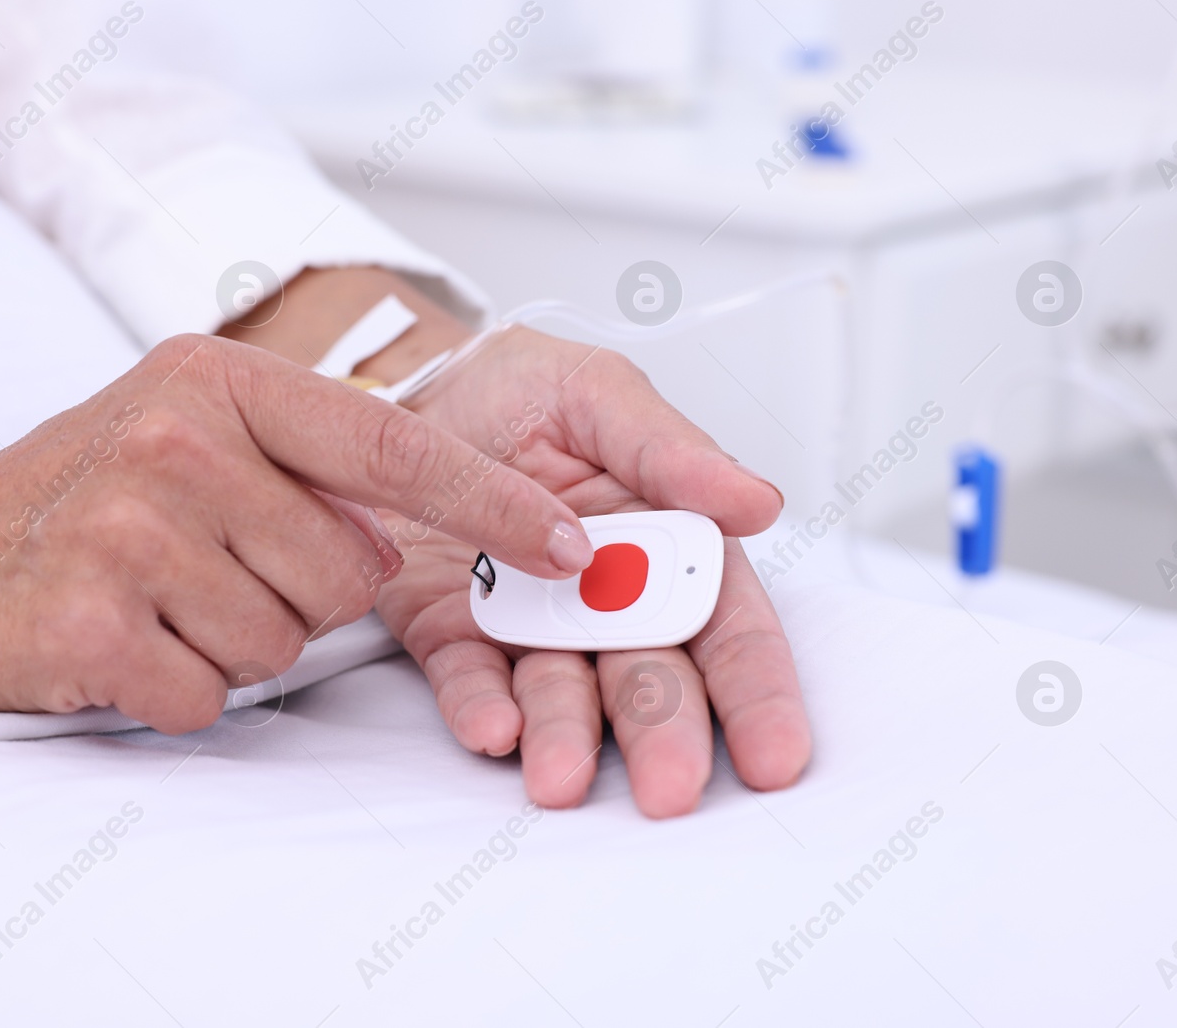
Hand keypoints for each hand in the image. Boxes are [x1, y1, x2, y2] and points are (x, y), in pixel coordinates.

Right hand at [0, 335, 593, 731]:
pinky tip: (119, 644)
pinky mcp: (90, 622)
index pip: (395, 442)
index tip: (566, 543)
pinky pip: (213, 693)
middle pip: (349, 569)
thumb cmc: (72, 496)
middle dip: (301, 594)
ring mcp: (128, 528)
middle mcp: (177, 438)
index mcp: (217, 380)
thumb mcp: (186, 434)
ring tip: (154, 600)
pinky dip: (179, 689)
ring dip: (234, 641)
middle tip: (205, 569)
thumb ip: (301, 464)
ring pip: (286, 638)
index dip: (491, 501)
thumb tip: (409, 532)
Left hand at [373, 327, 810, 816]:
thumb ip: (672, 452)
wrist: (402, 386)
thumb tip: (759, 502)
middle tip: (671, 791)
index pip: (726, 628)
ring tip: (559, 778)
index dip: (755, 694)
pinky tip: (492, 731)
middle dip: (664, 739)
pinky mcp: (450, 635)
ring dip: (565, 740)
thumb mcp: (598, 395)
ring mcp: (526, 625)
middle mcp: (603, 601)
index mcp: (664, 544)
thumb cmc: (513, 389)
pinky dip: (479, 710)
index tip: (773, 756)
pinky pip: (469, 682)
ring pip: (560, 695)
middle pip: (650, 681)